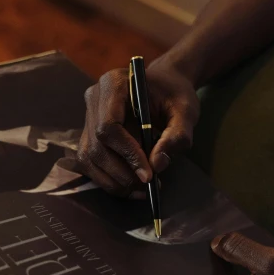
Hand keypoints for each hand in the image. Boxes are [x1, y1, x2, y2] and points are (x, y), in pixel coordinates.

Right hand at [76, 59, 199, 196]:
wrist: (164, 87)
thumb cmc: (175, 94)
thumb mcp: (186, 111)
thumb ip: (177, 136)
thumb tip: (157, 165)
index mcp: (114, 84)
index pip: (108, 126)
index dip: (126, 154)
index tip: (148, 174)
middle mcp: (94, 100)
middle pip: (96, 147)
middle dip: (121, 173)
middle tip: (148, 185)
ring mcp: (87, 118)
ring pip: (89, 159)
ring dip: (114, 181)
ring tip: (142, 190)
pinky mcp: (88, 135)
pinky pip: (90, 164)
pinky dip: (109, 181)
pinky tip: (131, 186)